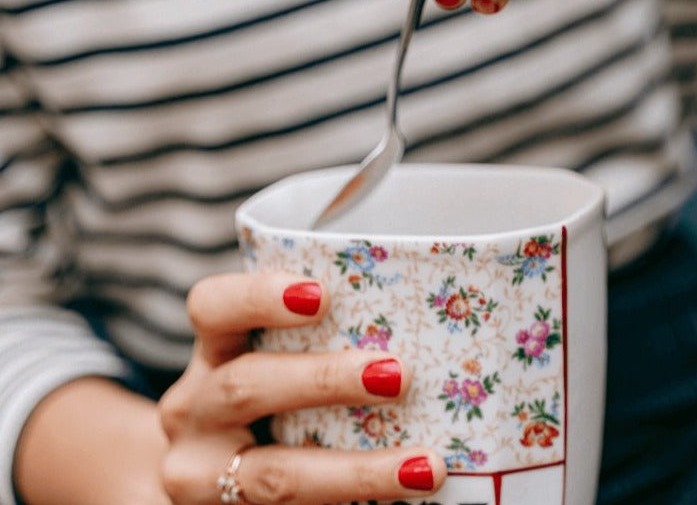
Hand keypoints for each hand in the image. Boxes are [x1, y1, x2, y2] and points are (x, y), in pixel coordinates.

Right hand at [158, 270, 445, 503]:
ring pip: (274, 475)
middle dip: (325, 381)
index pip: (213, 307)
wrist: (206, 476)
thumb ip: (310, 343)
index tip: (323, 295)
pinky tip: (398, 502)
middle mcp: (191, 408)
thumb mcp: (264, 360)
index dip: (260, 296)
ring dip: (356, 471)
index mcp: (211, 351)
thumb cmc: (262, 395)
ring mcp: (201, 475)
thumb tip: (406, 331)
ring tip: (423, 467)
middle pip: (246, 386)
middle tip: (398, 375)